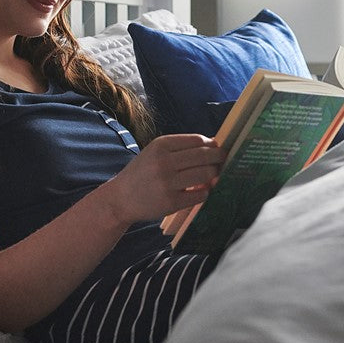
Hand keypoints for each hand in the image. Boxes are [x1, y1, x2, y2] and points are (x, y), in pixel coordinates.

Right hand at [100, 134, 225, 224]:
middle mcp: (164, 162)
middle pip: (205, 156)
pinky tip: (201, 190)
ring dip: (214, 175)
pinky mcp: (171, 202)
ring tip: (212, 176)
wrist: (120, 199)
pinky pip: (201, 194)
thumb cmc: (142, 173)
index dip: (212, 144)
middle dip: (219, 158)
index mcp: (161, 145)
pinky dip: (205, 192)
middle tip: (223, 162)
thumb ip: (181, 148)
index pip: (198, 140)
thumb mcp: (155, 152)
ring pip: (206, 174)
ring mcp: (167, 183)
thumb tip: (214, 145)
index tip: (217, 149)